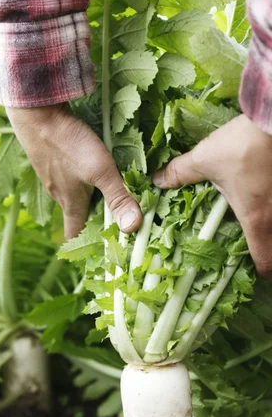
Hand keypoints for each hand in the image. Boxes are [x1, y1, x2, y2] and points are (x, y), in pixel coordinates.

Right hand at [7, 104, 141, 238]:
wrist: (36, 114)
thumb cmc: (69, 144)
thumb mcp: (101, 171)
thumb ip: (118, 197)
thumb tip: (133, 228)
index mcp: (70, 203)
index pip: (75, 234)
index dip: (86, 244)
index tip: (101, 247)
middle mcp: (58, 194)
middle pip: (76, 213)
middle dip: (93, 217)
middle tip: (114, 214)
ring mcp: (50, 176)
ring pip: (71, 193)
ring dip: (86, 194)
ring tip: (105, 187)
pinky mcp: (48, 159)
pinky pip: (64, 175)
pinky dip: (77, 176)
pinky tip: (85, 163)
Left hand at [153, 114, 271, 276]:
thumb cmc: (242, 145)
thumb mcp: (205, 160)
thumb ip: (180, 173)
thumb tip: (157, 181)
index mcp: (256, 219)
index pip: (265, 260)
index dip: (259, 270)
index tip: (250, 270)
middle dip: (269, 254)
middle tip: (254, 252)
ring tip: (263, 229)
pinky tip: (268, 201)